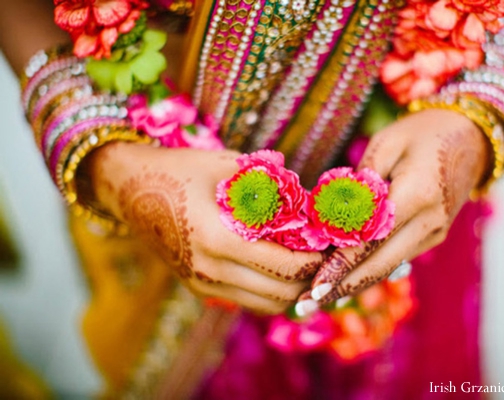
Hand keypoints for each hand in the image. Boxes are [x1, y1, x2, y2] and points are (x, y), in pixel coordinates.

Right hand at [89, 143, 323, 313]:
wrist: (130, 189)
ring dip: (292, 290)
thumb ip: (273, 187)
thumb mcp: (230, 166)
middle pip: (281, 294)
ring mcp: (202, 283)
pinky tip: (278, 268)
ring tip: (306, 264)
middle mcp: (211, 270)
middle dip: (310, 278)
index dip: (316, 260)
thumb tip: (314, 206)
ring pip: (266, 305)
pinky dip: (270, 291)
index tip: (331, 245)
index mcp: (219, 238)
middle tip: (325, 256)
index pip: (285, 267)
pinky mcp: (198, 288)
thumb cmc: (181, 170)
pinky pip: (246, 300)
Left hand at [295, 109, 490, 313]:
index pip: (372, 239)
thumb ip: (361, 182)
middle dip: (342, 286)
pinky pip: (398, 258)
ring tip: (318, 298)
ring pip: (388, 267)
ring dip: (354, 284)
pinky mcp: (434, 236)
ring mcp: (436, 233)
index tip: (315, 286)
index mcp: (418, 194)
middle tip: (306, 305)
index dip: (341, 265)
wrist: (471, 138)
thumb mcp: (386, 144)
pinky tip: (344, 279)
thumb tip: (332, 217)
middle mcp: (431, 221)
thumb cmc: (422, 134)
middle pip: (380, 264)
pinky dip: (370, 270)